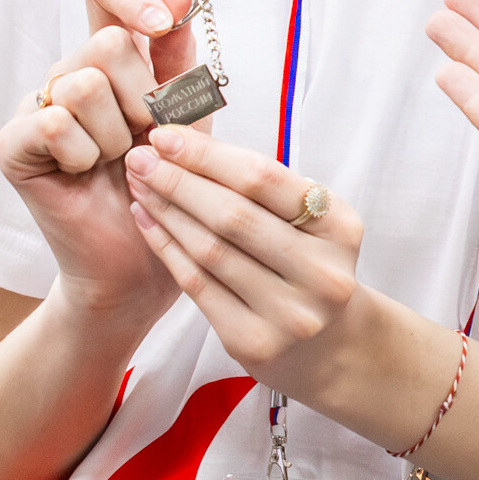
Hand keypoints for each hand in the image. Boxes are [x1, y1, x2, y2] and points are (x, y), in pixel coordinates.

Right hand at [0, 0, 212, 324]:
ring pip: (84, 83)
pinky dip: (83, 155)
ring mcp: (38, 106)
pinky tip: (84, 175)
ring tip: (117, 163)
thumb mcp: (187, 115)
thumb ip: (178, 57)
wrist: (144, 259)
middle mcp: (71, 72)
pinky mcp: (13, 144)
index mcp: (113, 57)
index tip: (161, 24)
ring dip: (117, 135)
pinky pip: (54, 123)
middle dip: (143, 98)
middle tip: (144, 139)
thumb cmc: (169, 185)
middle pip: (106, 41)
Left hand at [127, 124, 363, 402]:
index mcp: (339, 227)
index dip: (208, 154)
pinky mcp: (254, 342)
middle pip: (233, 215)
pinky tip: (147, 222)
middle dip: (179, 180)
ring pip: (211, 250)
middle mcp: (321, 272)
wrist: (329, 345)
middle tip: (141, 156)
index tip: (166, 134)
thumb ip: (264, 189)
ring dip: (166, 211)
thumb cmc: (307, 266)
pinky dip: (166, 248)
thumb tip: (188, 142)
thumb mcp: (310, 223)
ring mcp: (289, 312)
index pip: (264, 179)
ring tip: (139, 184)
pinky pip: (198, 285)